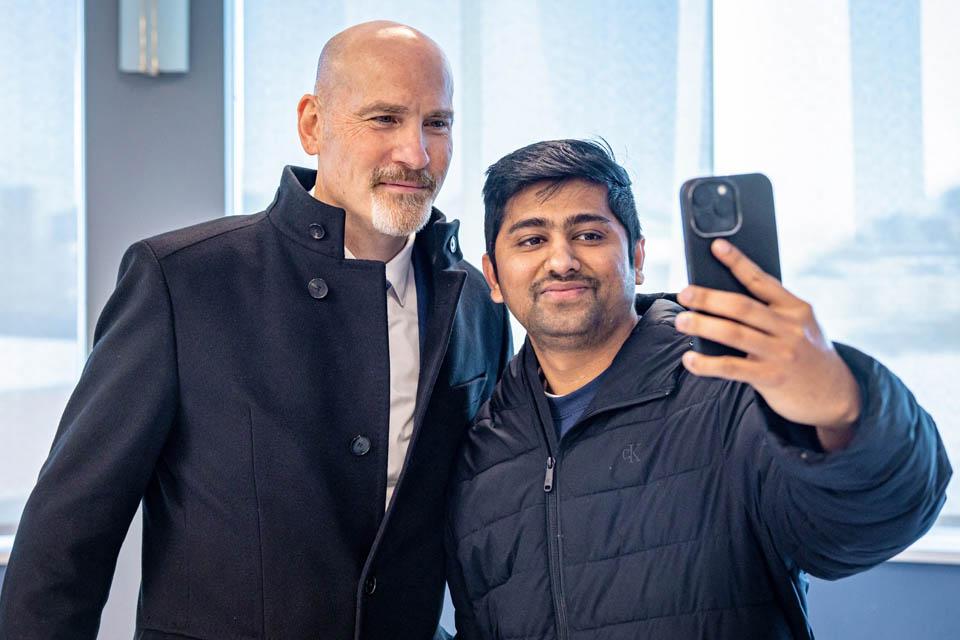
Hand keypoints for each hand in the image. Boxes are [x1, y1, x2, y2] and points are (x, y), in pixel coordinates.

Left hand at [675, 239, 859, 450]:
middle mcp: (789, 328)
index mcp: (796, 309)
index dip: (737, 262)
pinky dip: (707, 364)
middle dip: (710, 297)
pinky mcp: (771, 378)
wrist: (836, 395)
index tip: (716, 246)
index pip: (761, 280)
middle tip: (684, 293)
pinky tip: (690, 359)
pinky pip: (732, 368)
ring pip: (734, 334)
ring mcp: (781, 353)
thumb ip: (770, 312)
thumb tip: (721, 297)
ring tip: (681, 320)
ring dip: (703, 325)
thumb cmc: (806, 354)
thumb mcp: (799, 326)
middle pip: (742, 307)